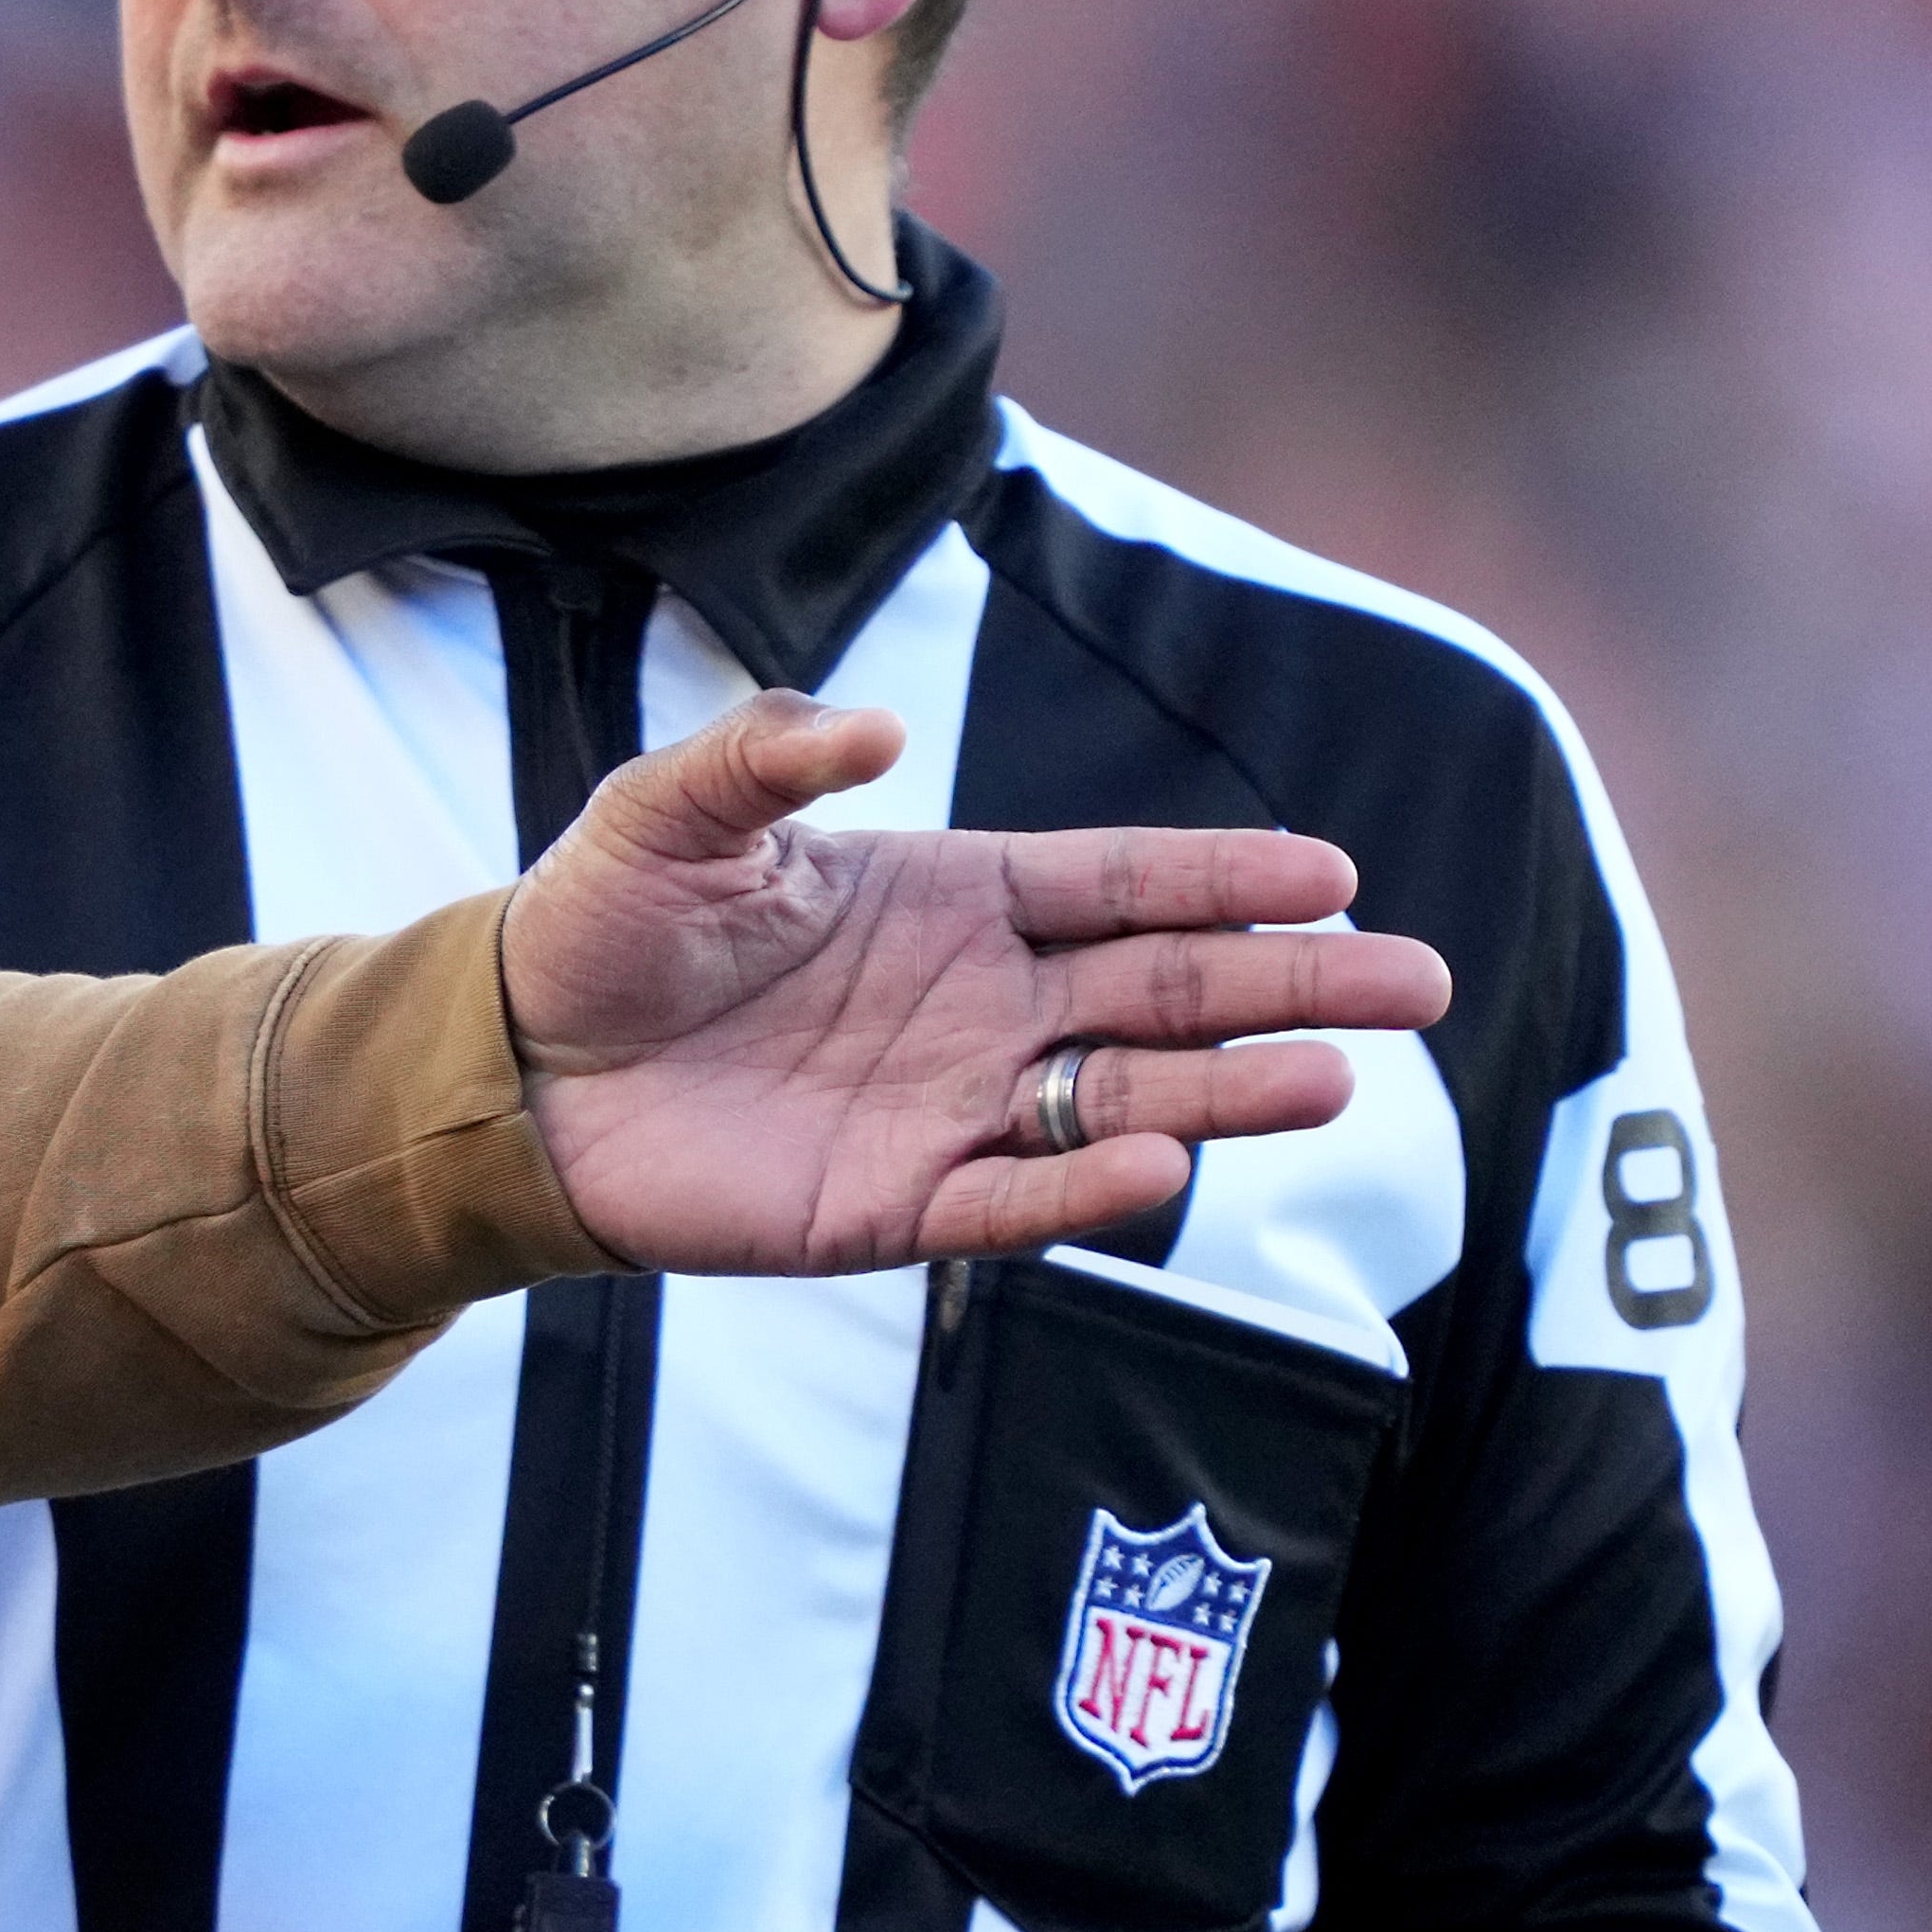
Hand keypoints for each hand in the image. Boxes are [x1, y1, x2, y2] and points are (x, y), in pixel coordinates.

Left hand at [505, 694, 1448, 1270]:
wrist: (515, 1066)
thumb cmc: (605, 925)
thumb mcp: (673, 813)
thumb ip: (765, 759)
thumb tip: (867, 727)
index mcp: (956, 898)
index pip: (1124, 883)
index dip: (1225, 879)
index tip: (1334, 876)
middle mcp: (980, 1003)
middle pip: (1167, 993)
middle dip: (1291, 987)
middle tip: (1416, 985)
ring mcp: (948, 1106)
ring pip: (1122, 1100)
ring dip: (1228, 1095)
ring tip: (1335, 1082)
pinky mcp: (891, 1204)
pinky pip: (1009, 1200)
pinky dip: (1085, 1187)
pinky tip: (1161, 1167)